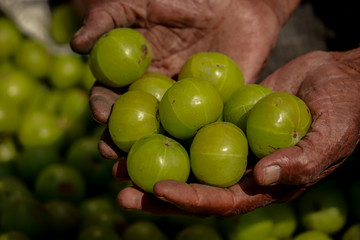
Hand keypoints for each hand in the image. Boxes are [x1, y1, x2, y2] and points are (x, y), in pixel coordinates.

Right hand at [71, 0, 300, 158]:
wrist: (236, 2)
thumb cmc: (185, 0)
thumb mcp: (141, 4)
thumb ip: (108, 20)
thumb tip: (75, 45)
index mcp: (138, 76)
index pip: (114, 97)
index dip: (103, 107)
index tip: (100, 115)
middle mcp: (159, 96)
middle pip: (136, 125)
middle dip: (121, 142)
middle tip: (113, 155)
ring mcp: (187, 107)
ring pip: (166, 136)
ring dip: (153, 153)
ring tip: (142, 168)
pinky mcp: (216, 111)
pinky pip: (204, 130)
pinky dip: (196, 147)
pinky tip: (190, 164)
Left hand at [114, 48, 359, 215]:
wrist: (338, 78)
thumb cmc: (345, 108)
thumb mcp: (333, 133)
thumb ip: (303, 160)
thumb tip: (264, 178)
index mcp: (265, 184)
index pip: (222, 200)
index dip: (190, 198)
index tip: (157, 188)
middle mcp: (242, 169)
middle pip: (193, 186)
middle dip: (155, 191)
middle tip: (118, 187)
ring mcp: (230, 143)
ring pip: (184, 157)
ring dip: (150, 160)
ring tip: (113, 158)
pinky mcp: (223, 119)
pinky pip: (190, 125)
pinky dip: (166, 127)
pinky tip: (139, 121)